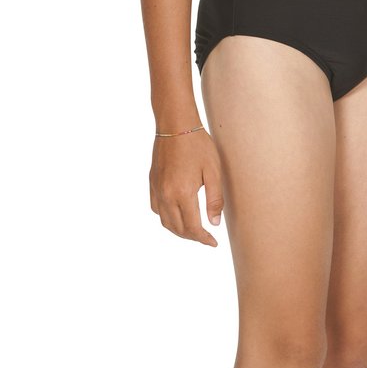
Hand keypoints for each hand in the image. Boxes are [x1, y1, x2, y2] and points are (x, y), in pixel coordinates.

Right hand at [149, 125, 224, 246]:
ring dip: (178, 230)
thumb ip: (214, 199)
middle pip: (177, 228)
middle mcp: (166, 195)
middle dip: (192, 237)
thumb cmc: (198, 145)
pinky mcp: (152, 182)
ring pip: (165, 221)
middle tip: (206, 237)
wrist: (176, 124)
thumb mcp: (213, 171)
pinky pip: (156, 208)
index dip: (203, 239)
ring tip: (193, 229)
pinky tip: (177, 214)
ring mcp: (157, 189)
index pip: (192, 227)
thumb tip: (214, 223)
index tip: (213, 242)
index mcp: (183, 193)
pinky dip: (166, 217)